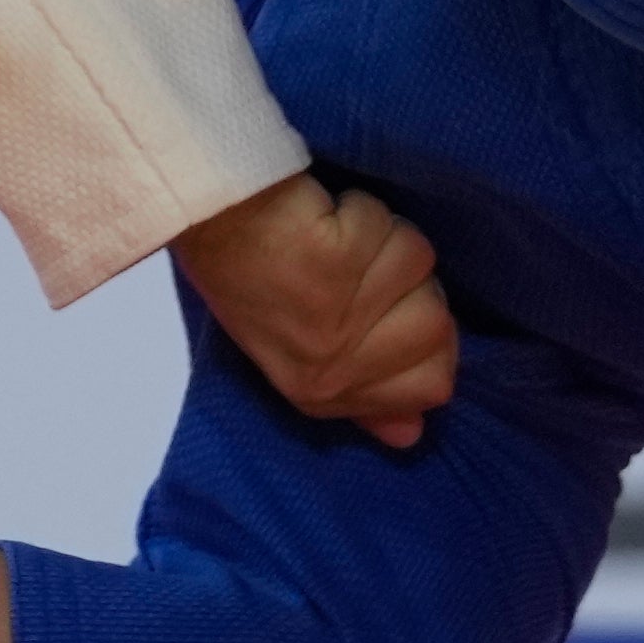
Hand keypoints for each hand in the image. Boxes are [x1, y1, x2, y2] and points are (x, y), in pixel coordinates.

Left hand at [172, 170, 453, 448]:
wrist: (207, 219)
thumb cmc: (254, 278)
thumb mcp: (302, 352)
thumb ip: (364, 396)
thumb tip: (411, 433)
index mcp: (321, 393)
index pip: (431, 385)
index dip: (424, 333)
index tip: (388, 303)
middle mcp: (328, 365)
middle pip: (437, 323)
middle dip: (406, 281)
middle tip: (351, 268)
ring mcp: (330, 315)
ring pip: (418, 262)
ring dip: (380, 238)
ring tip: (331, 239)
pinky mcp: (332, 261)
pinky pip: (384, 226)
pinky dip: (357, 209)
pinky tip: (321, 218)